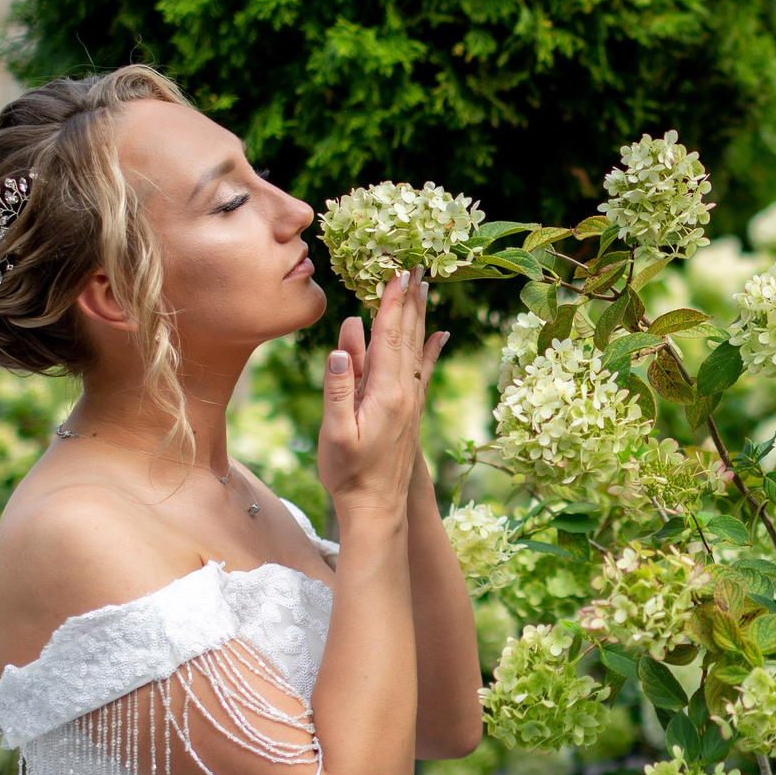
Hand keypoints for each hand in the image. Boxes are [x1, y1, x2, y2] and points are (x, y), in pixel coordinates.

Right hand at [317, 272, 446, 519]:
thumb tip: (342, 348)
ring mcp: (411, 400)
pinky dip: (430, 348)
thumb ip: (338, 390)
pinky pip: (422, 369)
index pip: (390, 338)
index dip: (392, 304)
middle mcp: (405, 392)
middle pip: (408, 335)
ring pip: (416, 348)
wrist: (378, 507)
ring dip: (419, 316)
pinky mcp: (411, 410)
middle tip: (417, 267)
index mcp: (387, 393)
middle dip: (410, 300)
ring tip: (425, 289)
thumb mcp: (336, 433)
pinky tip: (439, 334)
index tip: (398, 274)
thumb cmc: (349, 473)